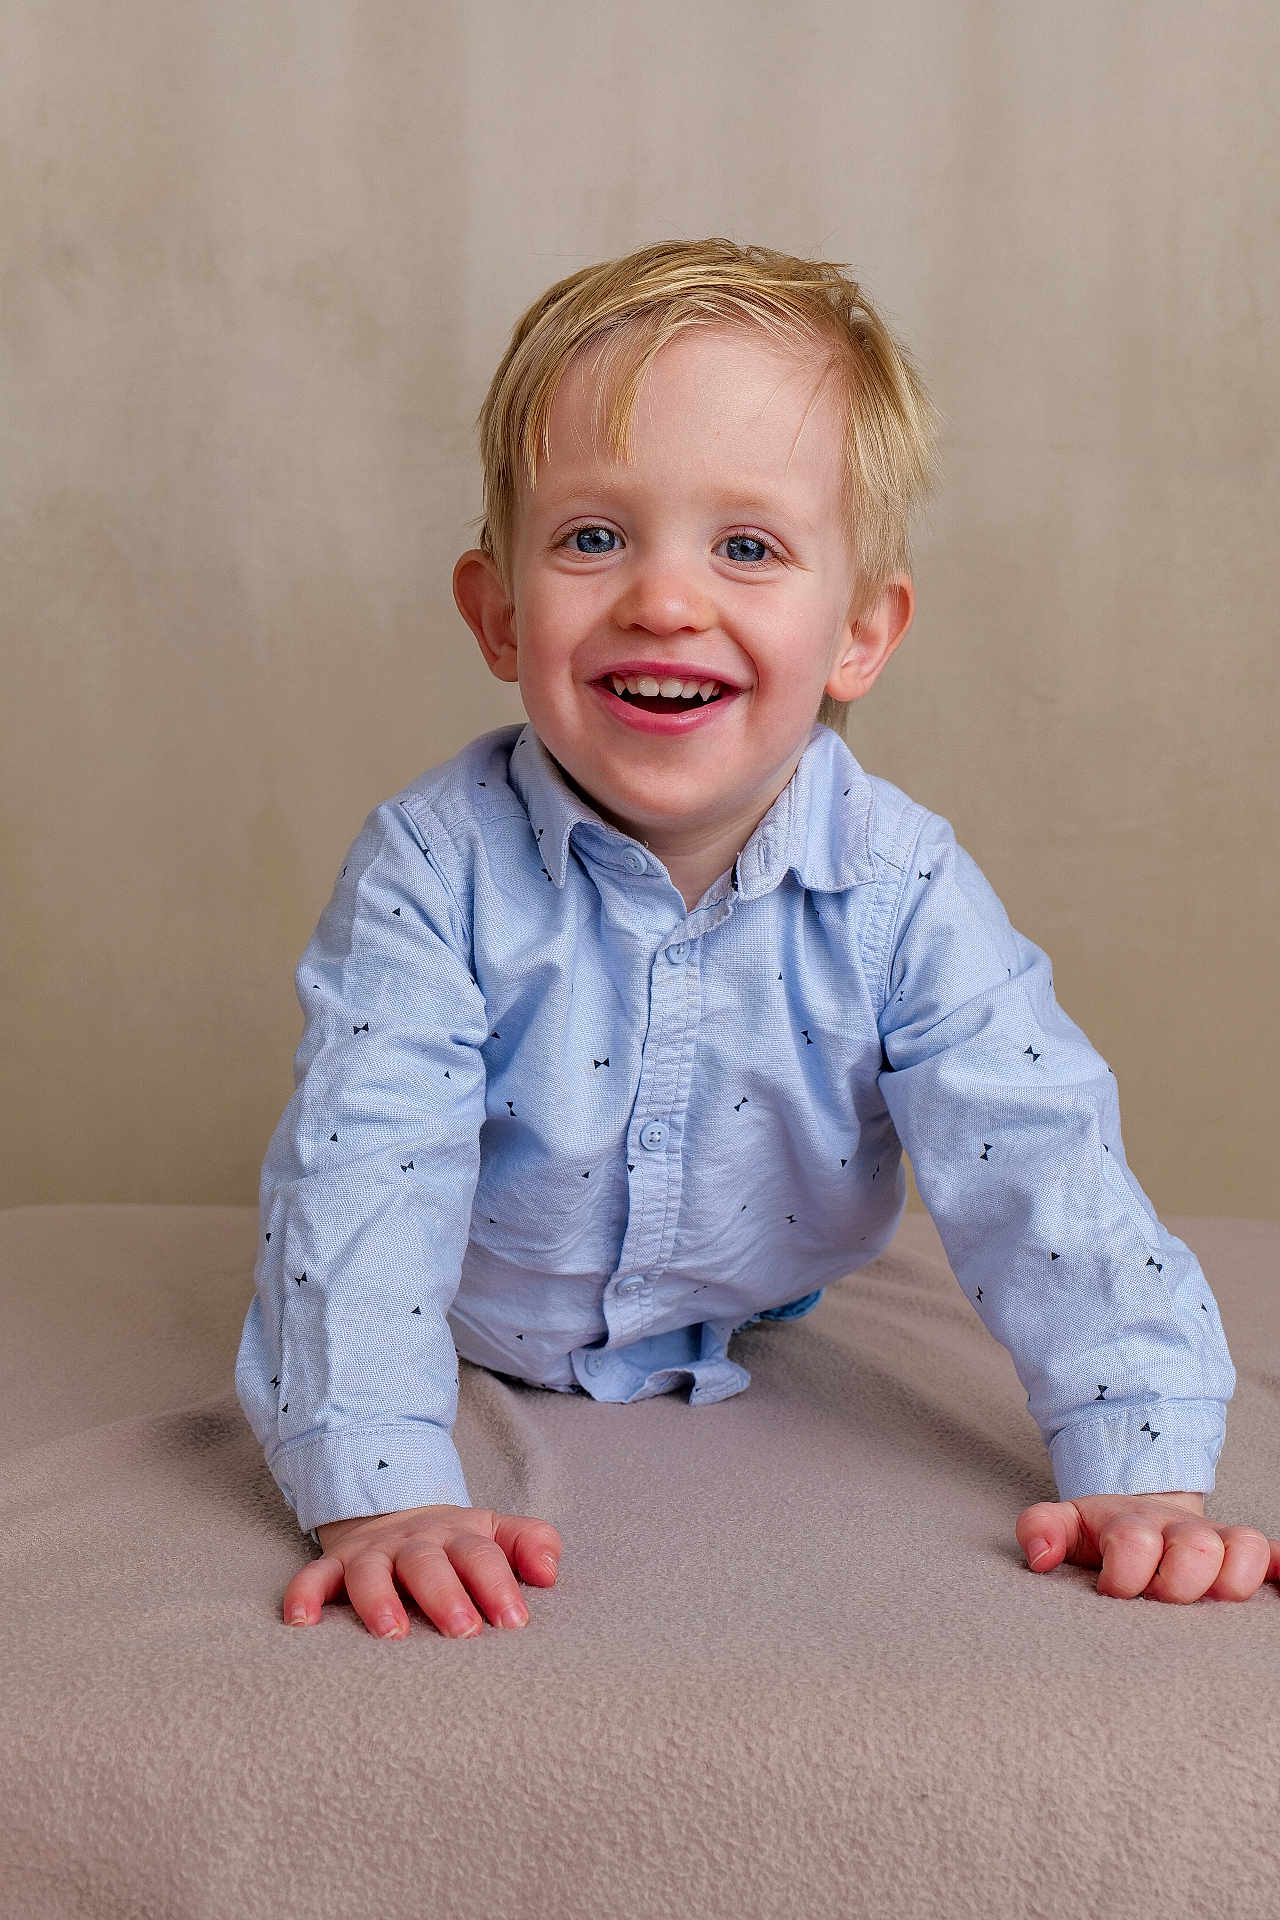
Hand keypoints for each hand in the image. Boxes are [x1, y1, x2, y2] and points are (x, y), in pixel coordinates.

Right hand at [282, 1503, 562, 1639]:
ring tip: (392, 1634)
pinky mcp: (334, 1565)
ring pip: (371, 1571)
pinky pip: (313, 1577)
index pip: (482, 1556)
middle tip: (463, 1632)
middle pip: (428, 1562)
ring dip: (379, 1599)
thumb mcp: (497, 1533)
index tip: (515, 1621)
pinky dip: (304, 1594)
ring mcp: (372, 1553)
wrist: (395, 1512)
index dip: (499, 1585)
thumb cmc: (456, 1543)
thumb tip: (550, 1572)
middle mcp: (415, 1542)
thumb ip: (531, 1544)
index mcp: (460, 1536)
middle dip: (445, 1595)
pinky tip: (301, 1623)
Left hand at [1016, 1491, 1279, 1602]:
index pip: (1132, 1543)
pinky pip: (1276, 1557)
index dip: (1123, 1573)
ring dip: (1231, 1576)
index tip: (1111, 1592)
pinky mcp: (1247, 1555)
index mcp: (1132, 1526)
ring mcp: (1217, 1541)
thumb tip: (1039, 1557)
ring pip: (1244, 1546)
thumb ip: (1041, 1529)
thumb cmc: (1103, 1534)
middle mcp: (1179, 1531)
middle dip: (1177, 1580)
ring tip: (1214, 1598)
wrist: (1143, 1512)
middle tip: (1161, 1599)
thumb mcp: (1065, 1522)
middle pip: (1194, 1548)